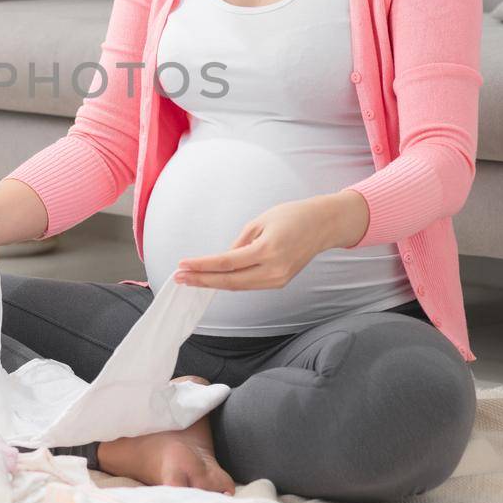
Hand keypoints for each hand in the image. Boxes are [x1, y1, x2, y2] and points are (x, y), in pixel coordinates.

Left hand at [172, 195, 354, 290]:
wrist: (323, 225)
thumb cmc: (292, 216)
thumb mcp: (260, 222)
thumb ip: (239, 243)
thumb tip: (221, 260)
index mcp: (268, 250)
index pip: (227, 263)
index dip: (203, 266)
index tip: (183, 265)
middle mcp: (274, 270)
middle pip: (230, 281)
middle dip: (202, 280)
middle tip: (179, 277)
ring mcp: (278, 279)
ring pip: (238, 286)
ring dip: (213, 283)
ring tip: (191, 279)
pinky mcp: (280, 282)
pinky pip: (249, 284)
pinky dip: (230, 282)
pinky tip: (213, 278)